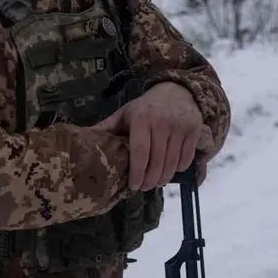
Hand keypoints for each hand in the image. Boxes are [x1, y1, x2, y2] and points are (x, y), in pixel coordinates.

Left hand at [91, 81, 209, 191]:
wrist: (178, 91)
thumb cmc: (147, 107)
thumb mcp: (125, 114)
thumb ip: (107, 128)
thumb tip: (83, 139)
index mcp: (142, 118)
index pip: (140, 152)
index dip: (136, 172)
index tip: (133, 186)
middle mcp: (162, 122)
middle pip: (157, 162)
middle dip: (150, 180)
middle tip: (144, 187)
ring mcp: (180, 126)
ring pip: (172, 164)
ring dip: (164, 178)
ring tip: (156, 182)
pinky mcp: (194, 131)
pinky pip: (186, 159)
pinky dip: (178, 169)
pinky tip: (170, 170)